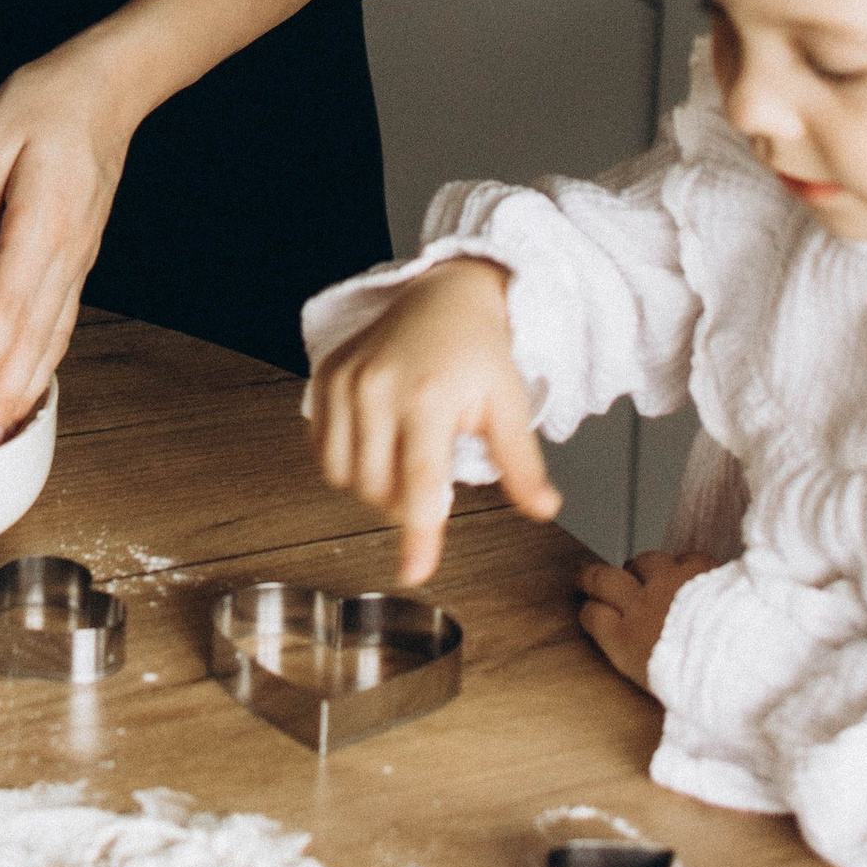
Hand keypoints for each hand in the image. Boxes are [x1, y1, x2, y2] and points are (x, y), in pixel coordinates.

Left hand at [0, 37, 141, 451]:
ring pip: (53, 339)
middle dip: (6, 397)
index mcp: (41, 227)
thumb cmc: (48, 104)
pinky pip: (62, 321)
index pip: (8, 311)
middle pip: (34, 341)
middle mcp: (66, 254)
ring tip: (2, 431)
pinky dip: (45, 361)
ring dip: (27, 389)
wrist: (108, 88)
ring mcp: (79, 260)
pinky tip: (29, 383)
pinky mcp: (79, 258)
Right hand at [306, 260, 559, 584]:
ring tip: (404, 457)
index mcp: (429, 396)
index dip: (419, 535)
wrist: (443, 294)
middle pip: (379, 490)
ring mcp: (345, 382)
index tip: (414, 572)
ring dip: (374, 488)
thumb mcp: (509, 404)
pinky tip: (375, 444)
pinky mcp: (323, 378)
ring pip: (345, 477)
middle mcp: (378, 388)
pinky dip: (346, 465)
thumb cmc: (478, 351)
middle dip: (406, 503)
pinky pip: (323, 451)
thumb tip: (544, 510)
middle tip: (433, 476)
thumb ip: (521, 463)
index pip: (419, 484)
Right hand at [577, 550, 714, 690]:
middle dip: (591, 577)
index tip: (589, 610)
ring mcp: (670, 584)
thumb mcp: (666, 693)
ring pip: (644, 562)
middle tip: (586, 576)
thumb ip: (649, 671)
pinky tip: (688, 572)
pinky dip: (683, 564)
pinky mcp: (700, 570)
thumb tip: (649, 670)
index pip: (593, 616)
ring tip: (644, 573)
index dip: (589, 611)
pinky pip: (684, 557)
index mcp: (629, 643)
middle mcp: (642, 607)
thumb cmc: (708, 686)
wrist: (743, 660)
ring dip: (641, 567)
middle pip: (603, 580)